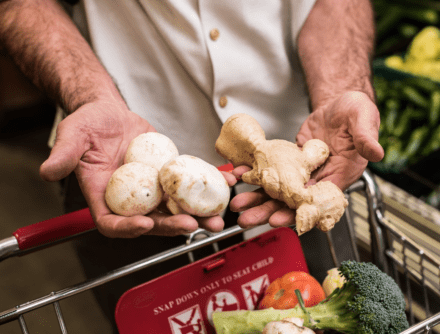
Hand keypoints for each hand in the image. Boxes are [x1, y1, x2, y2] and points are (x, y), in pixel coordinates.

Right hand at [40, 100, 237, 237]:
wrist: (110, 114)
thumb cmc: (88, 125)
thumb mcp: (73, 136)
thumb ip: (64, 155)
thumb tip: (48, 171)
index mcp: (104, 197)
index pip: (112, 222)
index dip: (128, 228)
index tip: (145, 224)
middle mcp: (130, 199)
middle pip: (151, 221)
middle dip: (173, 226)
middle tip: (193, 225)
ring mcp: (152, 189)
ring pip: (175, 207)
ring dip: (198, 214)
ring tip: (218, 217)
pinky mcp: (169, 176)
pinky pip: (189, 184)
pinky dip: (208, 185)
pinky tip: (227, 181)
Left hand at [230, 91, 383, 227]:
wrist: (340, 104)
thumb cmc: (356, 112)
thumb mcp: (364, 119)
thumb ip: (366, 137)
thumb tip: (376, 152)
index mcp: (340, 175)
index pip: (318, 201)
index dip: (299, 212)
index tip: (280, 220)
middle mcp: (320, 178)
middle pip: (293, 201)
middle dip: (270, 211)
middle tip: (248, 219)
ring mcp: (303, 171)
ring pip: (279, 190)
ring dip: (259, 198)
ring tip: (239, 204)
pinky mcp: (290, 161)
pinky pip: (272, 171)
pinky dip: (256, 175)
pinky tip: (239, 176)